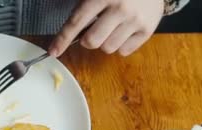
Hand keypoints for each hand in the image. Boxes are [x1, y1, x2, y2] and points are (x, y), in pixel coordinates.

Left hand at [49, 0, 163, 56]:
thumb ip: (83, 6)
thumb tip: (68, 29)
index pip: (76, 22)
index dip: (62, 39)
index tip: (53, 51)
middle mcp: (120, 8)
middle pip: (92, 42)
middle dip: (88, 39)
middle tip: (93, 29)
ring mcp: (135, 20)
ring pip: (108, 48)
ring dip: (105, 41)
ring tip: (112, 27)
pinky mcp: (148, 30)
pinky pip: (124, 51)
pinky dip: (120, 45)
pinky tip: (124, 30)